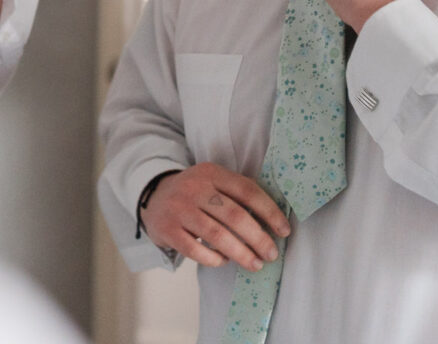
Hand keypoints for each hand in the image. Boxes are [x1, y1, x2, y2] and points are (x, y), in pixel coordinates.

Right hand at [141, 163, 290, 271]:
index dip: (270, 212)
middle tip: (271, 254)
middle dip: (259, 239)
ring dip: (242, 253)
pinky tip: (224, 261)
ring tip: (255, 264)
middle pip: (234, 216)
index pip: (247, 191)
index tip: (284, 231)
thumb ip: (238, 193)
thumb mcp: (213, 182)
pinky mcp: (167, 229)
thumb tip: (275, 221)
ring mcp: (178, 209)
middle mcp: (193, 188)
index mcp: (211, 173)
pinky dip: (215, 259)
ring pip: (217, 235)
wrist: (152, 197)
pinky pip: (196, 250)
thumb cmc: (195, 194)